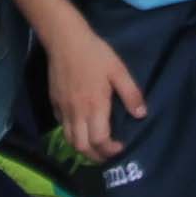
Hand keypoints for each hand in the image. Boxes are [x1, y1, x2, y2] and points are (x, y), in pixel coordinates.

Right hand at [45, 20, 147, 164]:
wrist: (64, 40)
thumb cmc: (94, 54)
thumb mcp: (118, 70)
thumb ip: (131, 93)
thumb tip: (141, 115)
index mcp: (94, 106)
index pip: (100, 140)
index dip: (110, 150)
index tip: (121, 148)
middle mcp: (76, 113)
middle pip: (82, 147)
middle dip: (96, 156)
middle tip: (108, 154)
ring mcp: (63, 109)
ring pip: (70, 140)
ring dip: (83, 149)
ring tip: (95, 147)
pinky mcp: (54, 103)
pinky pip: (62, 127)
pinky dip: (72, 135)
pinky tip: (81, 129)